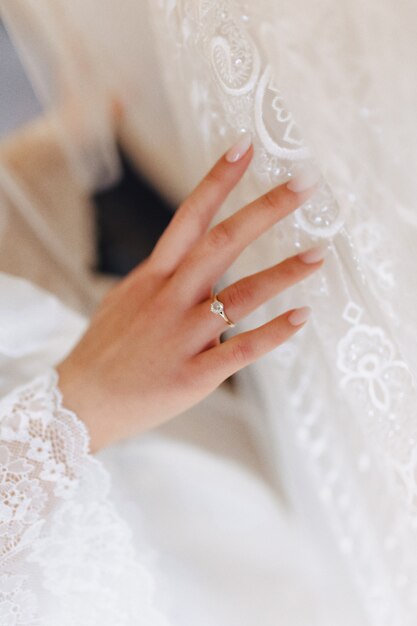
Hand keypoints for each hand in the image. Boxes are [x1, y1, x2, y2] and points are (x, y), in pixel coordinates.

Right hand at [56, 137, 324, 451]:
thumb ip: (160, 281)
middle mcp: (170, 298)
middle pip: (222, 243)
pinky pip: (241, 350)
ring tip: (318, 255)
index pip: (189, 217)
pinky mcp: (194, 374)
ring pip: (240, 296)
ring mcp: (183, 335)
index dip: (218, 180)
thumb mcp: (125, 301)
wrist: (80, 403)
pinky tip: (301, 316)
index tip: (245, 147)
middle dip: (264, 210)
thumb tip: (188, 269)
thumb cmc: (105, 350)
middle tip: (304, 185)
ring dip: (283, 272)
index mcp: (153, 276)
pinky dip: (274, 333)